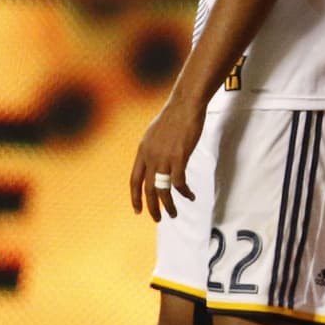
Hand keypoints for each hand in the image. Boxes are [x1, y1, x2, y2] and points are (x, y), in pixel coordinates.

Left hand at [130, 96, 200, 220]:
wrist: (185, 105)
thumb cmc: (174, 116)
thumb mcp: (155, 132)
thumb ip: (152, 148)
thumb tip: (154, 159)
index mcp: (142, 151)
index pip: (134, 180)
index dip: (135, 197)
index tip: (138, 210)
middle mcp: (150, 156)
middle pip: (147, 189)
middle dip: (152, 207)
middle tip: (157, 219)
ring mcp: (164, 158)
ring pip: (162, 190)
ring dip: (168, 205)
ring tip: (174, 214)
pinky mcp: (179, 158)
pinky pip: (179, 183)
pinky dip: (184, 192)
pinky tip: (190, 196)